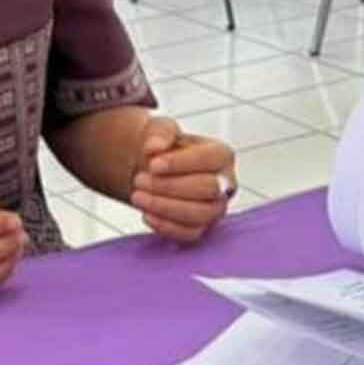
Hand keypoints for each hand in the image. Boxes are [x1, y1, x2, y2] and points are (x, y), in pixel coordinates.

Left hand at [129, 115, 235, 244]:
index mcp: (222, 155)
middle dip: (170, 186)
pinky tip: (146, 214)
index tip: (153, 164)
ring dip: (165, 207)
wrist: (154, 170)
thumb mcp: (160, 130)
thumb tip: (154, 148)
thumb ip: (159, 133)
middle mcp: (225, 183)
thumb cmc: (164, 149)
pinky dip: (166, 226)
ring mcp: (215, 208)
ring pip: (200, 214)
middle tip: (140, 180)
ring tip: (138, 197)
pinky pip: (190, 234)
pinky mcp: (202, 228)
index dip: (181, 163)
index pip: (211, 159)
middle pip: (208, 189)